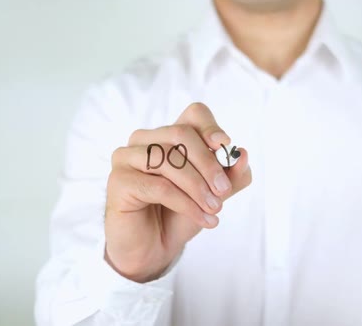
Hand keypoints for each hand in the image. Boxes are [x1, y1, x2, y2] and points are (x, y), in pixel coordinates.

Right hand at [104, 102, 251, 282]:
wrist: (155, 248)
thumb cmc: (181, 214)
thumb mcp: (214, 194)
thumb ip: (231, 176)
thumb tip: (243, 154)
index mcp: (169, 135)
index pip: (193, 114)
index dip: (211, 127)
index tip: (225, 146)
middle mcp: (145, 140)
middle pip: (181, 134)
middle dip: (208, 163)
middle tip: (224, 190)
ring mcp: (127, 157)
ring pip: (169, 160)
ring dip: (198, 187)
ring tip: (214, 209)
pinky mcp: (118, 181)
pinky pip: (159, 186)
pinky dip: (186, 203)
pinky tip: (203, 219)